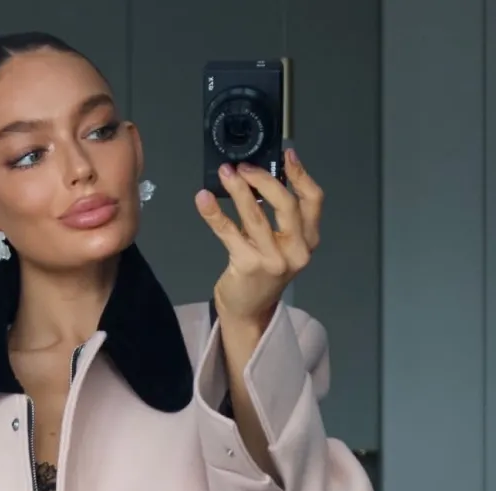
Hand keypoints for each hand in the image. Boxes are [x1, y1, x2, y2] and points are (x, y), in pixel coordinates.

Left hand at [194, 148, 322, 328]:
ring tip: (225, 174)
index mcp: (309, 240)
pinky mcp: (249, 266)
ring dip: (238, 190)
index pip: (313, 200)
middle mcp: (297, 251)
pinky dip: (214, 214)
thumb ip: (277, 217)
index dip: (300, 174)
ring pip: (256, 215)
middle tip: (243, 167)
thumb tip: (258, 176)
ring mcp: (274, 260)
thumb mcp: (280, 245)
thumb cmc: (263, 273)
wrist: (249, 310)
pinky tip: (203, 200)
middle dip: (263, 180)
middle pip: (286, 204)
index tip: (285, 155)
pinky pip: (229, 233)